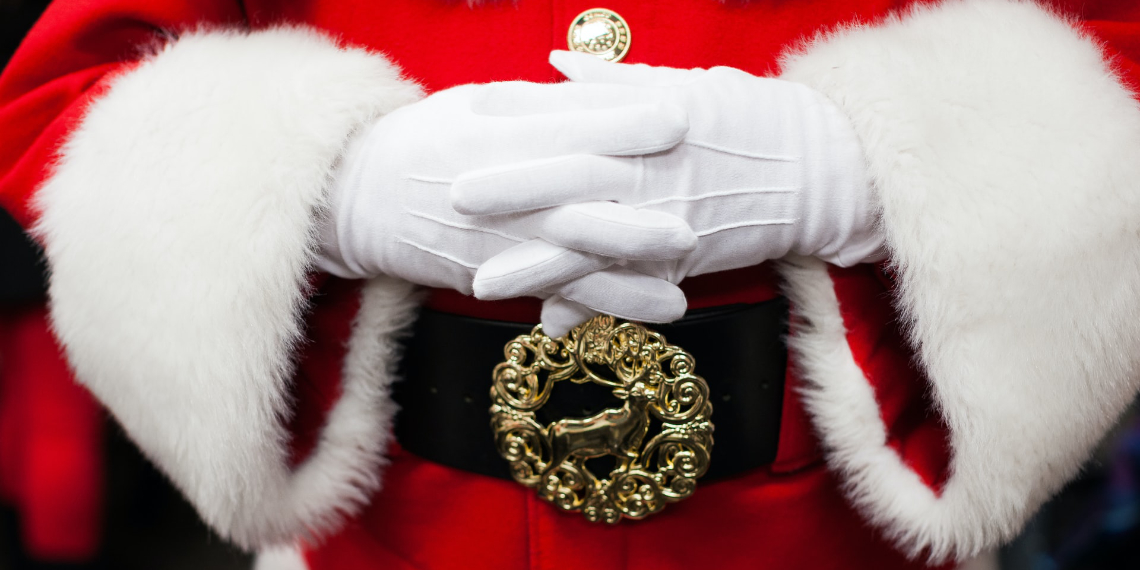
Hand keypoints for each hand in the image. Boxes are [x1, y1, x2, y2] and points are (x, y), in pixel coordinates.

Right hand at [316, 82, 698, 325]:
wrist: (362, 200)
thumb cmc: (428, 138)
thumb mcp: (478, 104)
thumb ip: (541, 104)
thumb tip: (605, 94)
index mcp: (491, 138)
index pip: (565, 131)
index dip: (623, 125)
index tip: (680, 118)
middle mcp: (496, 196)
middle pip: (571, 208)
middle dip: (633, 222)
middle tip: (690, 226)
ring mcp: (494, 243)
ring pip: (565, 266)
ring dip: (622, 286)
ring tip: (680, 295)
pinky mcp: (492, 276)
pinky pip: (550, 293)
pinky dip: (595, 308)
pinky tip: (635, 316)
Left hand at [465, 52, 883, 326]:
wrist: (818, 167)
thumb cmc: (750, 116)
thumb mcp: (685, 83)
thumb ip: (613, 79)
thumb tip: (554, 62)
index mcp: (649, 120)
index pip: (575, 119)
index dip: (522, 122)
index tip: (470, 119)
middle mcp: (653, 170)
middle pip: (572, 180)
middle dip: (511, 192)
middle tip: (452, 200)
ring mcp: (668, 219)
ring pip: (593, 246)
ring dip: (535, 266)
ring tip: (481, 284)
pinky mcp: (685, 259)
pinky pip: (632, 287)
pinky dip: (594, 304)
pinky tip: (551, 321)